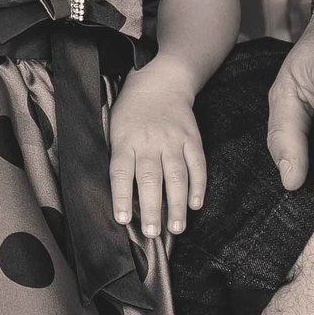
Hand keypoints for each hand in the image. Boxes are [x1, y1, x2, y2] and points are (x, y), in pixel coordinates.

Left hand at [108, 60, 206, 238]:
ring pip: (176, 176)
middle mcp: (150, 142)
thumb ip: (119, 159)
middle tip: (152, 232)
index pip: (121, 172)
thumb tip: (121, 196)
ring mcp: (173, 140)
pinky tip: (195, 204)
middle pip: (151, 178)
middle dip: (152, 208)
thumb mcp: (115, 130)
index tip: (123, 219)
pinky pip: (197, 165)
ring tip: (177, 227)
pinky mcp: (192, 139)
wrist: (160, 82)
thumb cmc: (131, 112)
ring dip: (177, 204)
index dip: (121, 197)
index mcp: (125, 141)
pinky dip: (198, 186)